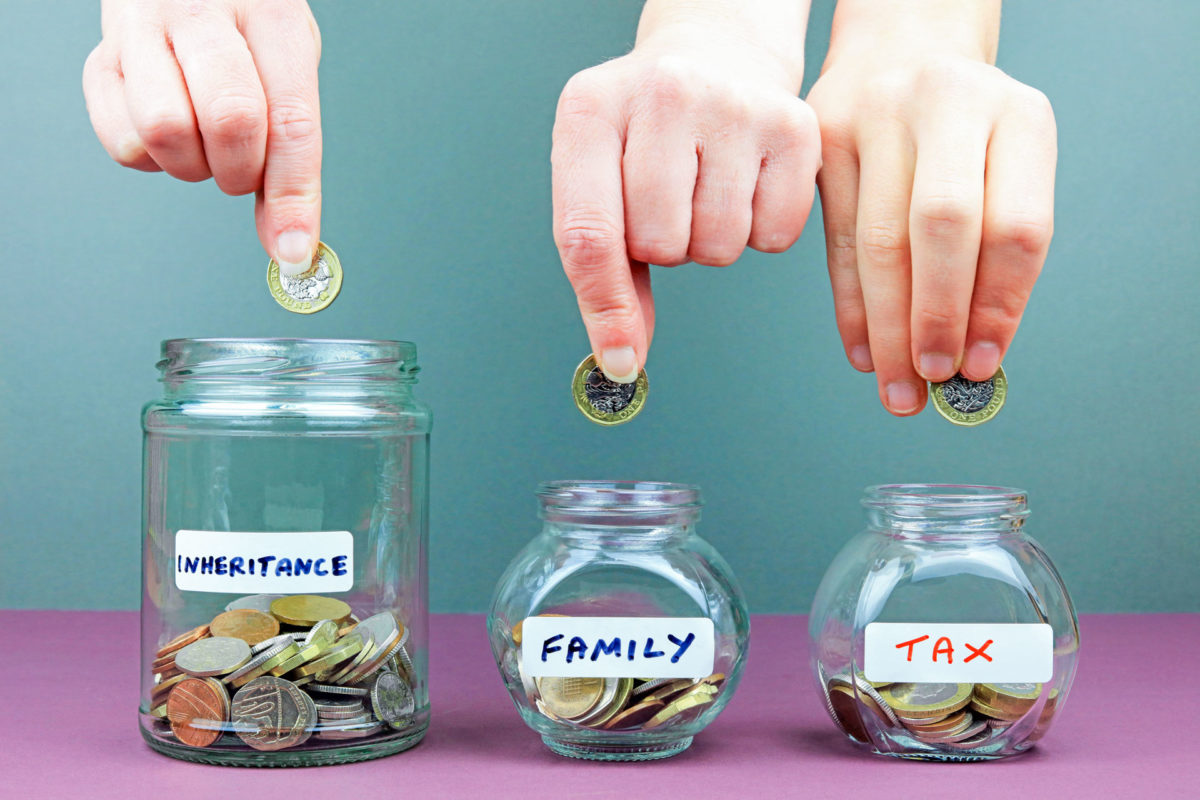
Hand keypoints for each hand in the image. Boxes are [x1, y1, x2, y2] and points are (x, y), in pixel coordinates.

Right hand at [82, 0, 323, 273]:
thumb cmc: (246, 24)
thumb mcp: (287, 65)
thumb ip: (291, 151)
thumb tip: (288, 244)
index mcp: (271, 14)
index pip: (291, 119)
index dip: (294, 195)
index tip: (294, 251)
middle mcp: (202, 12)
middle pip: (229, 120)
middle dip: (242, 171)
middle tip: (243, 164)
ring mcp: (142, 28)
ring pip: (165, 130)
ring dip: (193, 165)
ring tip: (204, 142)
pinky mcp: (100, 57)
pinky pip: (121, 139)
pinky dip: (151, 160)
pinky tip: (170, 131)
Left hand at [552, 36, 820, 381]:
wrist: (716, 53)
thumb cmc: (646, 134)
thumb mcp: (600, 178)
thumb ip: (604, 272)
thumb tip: (623, 361)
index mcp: (590, 111)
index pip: (588, 233)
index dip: (604, 307)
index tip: (619, 359)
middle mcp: (662, 94)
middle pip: (660, 246)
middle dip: (663, 247)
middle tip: (669, 201)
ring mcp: (733, 104)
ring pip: (719, 247)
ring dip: (711, 240)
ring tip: (706, 187)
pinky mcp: (795, 124)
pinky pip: (776, 236)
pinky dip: (761, 229)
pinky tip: (746, 183)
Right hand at [808, 53, 1055, 414]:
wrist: (901, 53)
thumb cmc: (962, 133)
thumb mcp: (1004, 166)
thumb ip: (996, 252)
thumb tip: (974, 358)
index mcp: (1017, 114)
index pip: (1015, 226)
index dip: (998, 305)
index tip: (980, 364)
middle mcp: (948, 104)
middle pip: (941, 228)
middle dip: (935, 317)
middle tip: (931, 379)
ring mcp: (877, 115)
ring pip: (879, 241)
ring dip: (888, 327)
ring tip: (897, 385)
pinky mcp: (822, 137)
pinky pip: (836, 241)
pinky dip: (851, 306)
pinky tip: (864, 350)